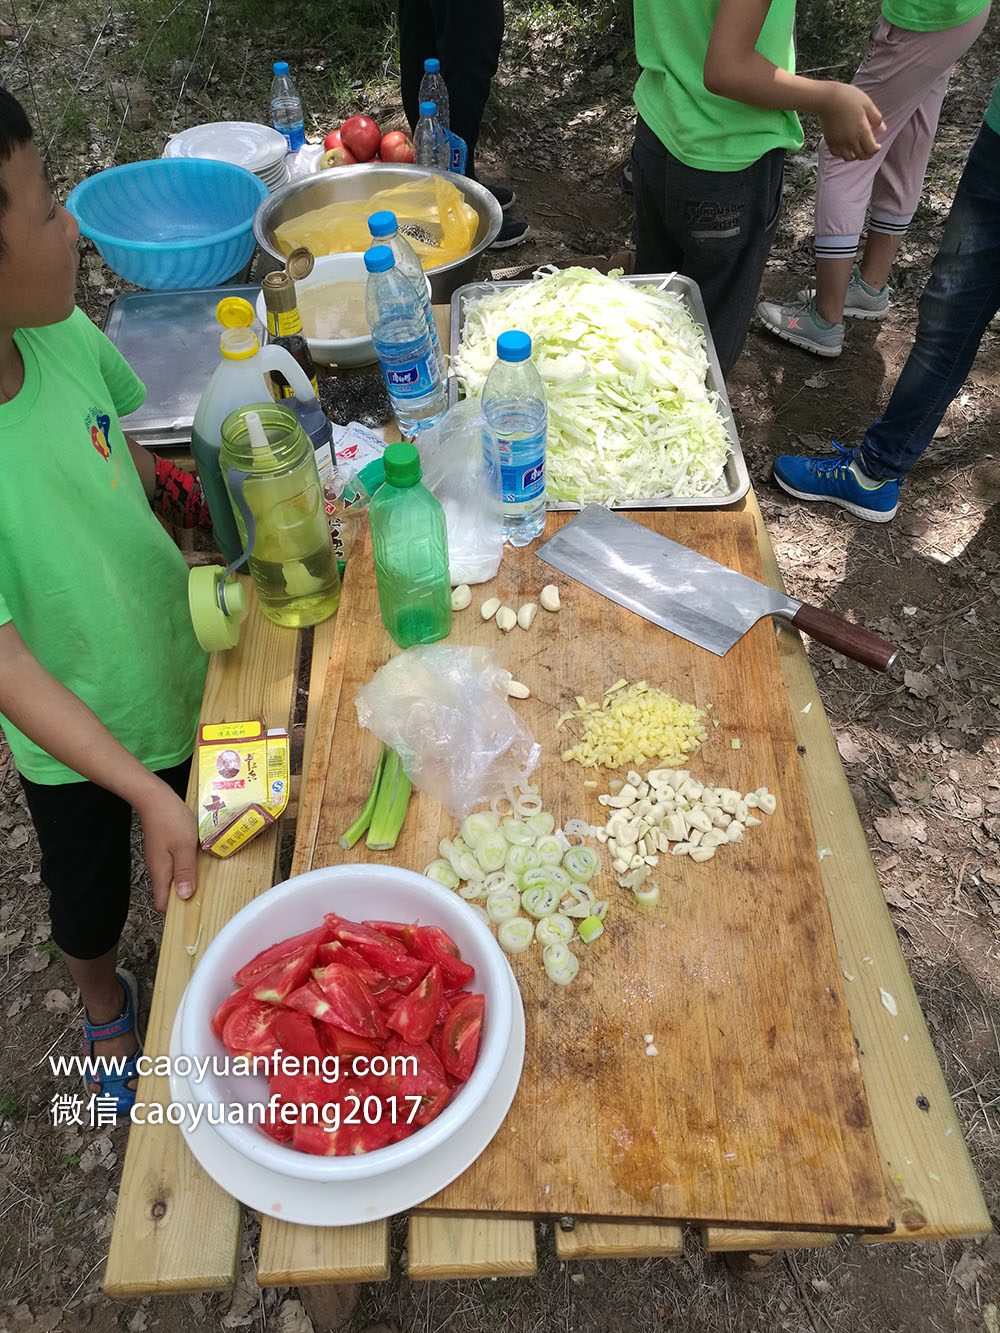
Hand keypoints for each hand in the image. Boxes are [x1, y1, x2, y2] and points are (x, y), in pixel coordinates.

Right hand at [137, 784, 198, 911]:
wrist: (155, 799)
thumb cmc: (170, 820)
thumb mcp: (184, 846)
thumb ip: (185, 871)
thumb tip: (185, 896)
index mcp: (161, 873)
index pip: (163, 904)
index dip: (178, 912)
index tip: (195, 910)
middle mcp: (158, 870)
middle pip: (169, 894)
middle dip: (186, 897)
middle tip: (206, 894)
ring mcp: (160, 861)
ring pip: (173, 880)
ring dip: (188, 881)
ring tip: (205, 878)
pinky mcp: (164, 852)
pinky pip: (175, 867)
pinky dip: (186, 869)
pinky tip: (198, 861)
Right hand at [819, 83, 884, 160]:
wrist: (827, 98)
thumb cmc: (848, 98)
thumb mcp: (867, 104)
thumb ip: (876, 118)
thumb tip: (882, 129)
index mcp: (862, 131)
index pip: (871, 149)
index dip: (875, 149)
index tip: (877, 145)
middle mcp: (850, 140)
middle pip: (861, 156)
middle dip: (867, 154)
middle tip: (869, 149)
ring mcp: (839, 142)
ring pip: (849, 158)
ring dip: (855, 156)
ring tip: (858, 149)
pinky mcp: (830, 141)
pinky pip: (837, 154)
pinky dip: (842, 153)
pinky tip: (845, 147)